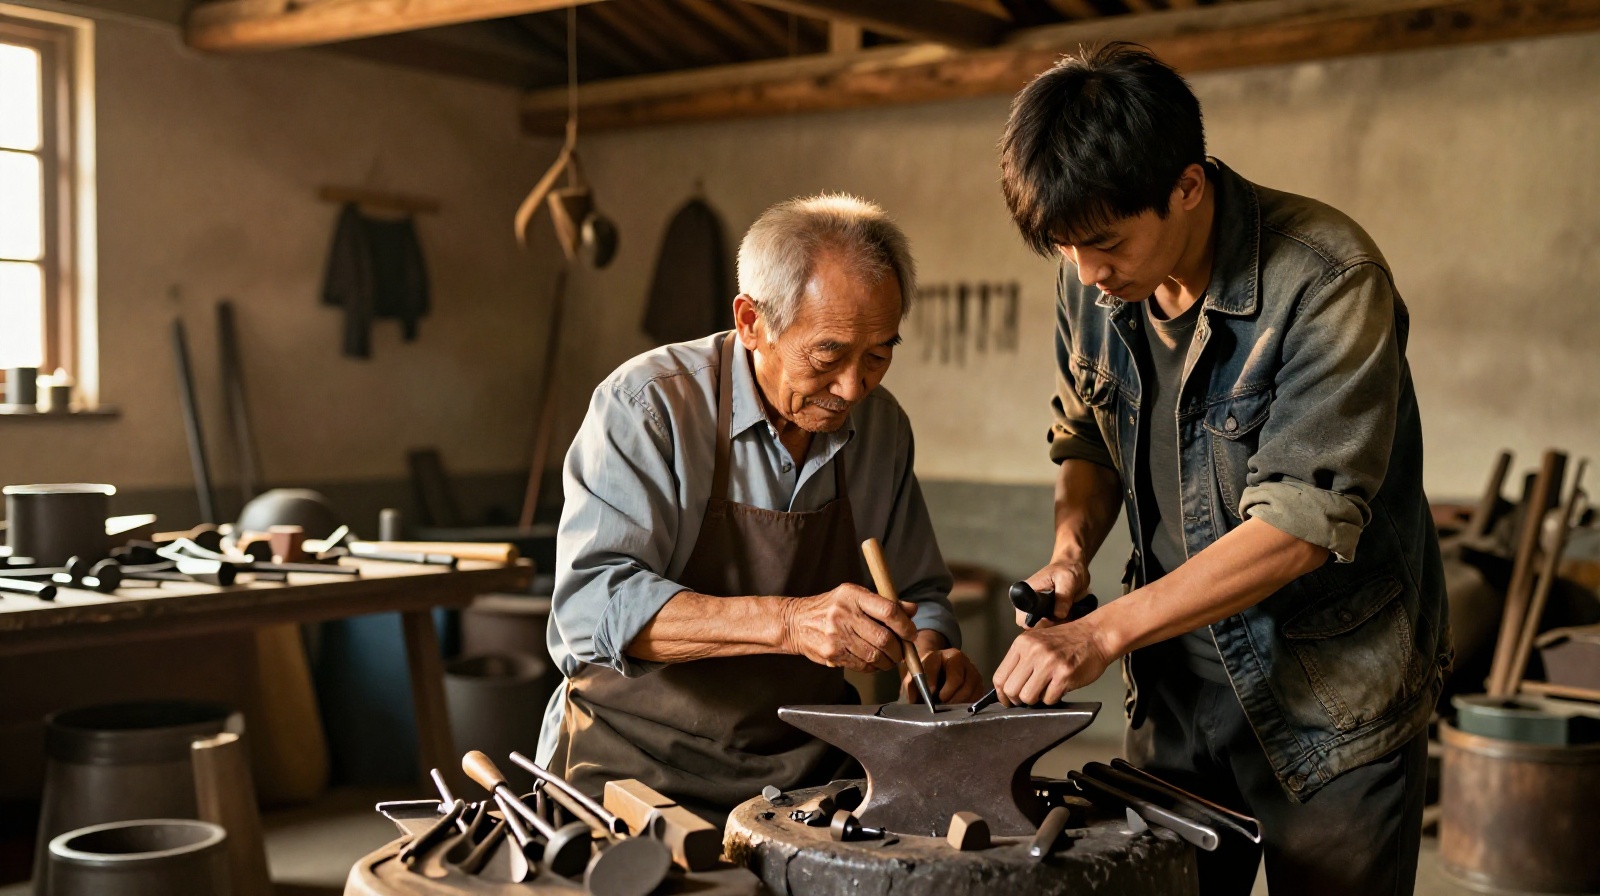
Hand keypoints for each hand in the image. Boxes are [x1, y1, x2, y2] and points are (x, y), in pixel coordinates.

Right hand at [780, 585, 916, 672]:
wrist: (796, 622)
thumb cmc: (831, 608)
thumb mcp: (855, 596)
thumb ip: (884, 603)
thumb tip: (912, 610)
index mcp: (853, 595)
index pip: (888, 610)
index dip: (905, 625)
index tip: (911, 633)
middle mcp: (844, 614)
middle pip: (884, 638)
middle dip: (898, 649)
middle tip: (902, 650)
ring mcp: (836, 635)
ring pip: (875, 656)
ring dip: (888, 661)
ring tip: (889, 658)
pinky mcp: (832, 654)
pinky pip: (862, 666)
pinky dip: (873, 667)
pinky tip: (873, 661)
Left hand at [904, 639, 984, 703]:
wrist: (939, 675)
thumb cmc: (926, 678)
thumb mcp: (914, 678)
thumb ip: (911, 686)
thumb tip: (914, 699)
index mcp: (939, 654)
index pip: (934, 666)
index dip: (931, 681)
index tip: (929, 693)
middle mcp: (959, 659)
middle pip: (957, 679)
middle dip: (947, 695)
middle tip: (939, 706)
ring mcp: (971, 671)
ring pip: (968, 689)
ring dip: (957, 702)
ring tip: (947, 710)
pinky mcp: (979, 684)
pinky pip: (976, 696)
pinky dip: (967, 705)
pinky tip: (957, 709)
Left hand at [992, 617, 1112, 706]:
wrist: (1095, 635)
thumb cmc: (1068, 641)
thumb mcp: (1038, 642)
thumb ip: (1022, 660)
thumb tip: (1008, 687)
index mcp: (1022, 643)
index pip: (1000, 676)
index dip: (1001, 694)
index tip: (1007, 700)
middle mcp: (1033, 652)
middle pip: (1011, 690)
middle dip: (1018, 700)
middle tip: (1028, 698)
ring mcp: (1049, 663)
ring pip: (1028, 697)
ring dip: (1036, 700)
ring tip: (1046, 690)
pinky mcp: (1064, 675)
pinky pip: (1049, 699)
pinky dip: (1053, 698)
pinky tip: (1059, 687)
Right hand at [1017, 559, 1091, 628]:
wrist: (1074, 567)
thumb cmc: (1066, 570)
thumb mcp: (1066, 580)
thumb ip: (1063, 598)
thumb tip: (1058, 615)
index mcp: (1027, 593)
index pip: (1021, 618)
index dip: (1034, 623)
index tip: (1050, 619)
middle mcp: (1030, 604)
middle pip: (1032, 626)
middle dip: (1047, 627)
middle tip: (1062, 618)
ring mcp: (1040, 610)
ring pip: (1042, 629)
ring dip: (1055, 627)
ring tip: (1067, 616)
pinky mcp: (1050, 614)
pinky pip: (1051, 627)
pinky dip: (1060, 626)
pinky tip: (1069, 618)